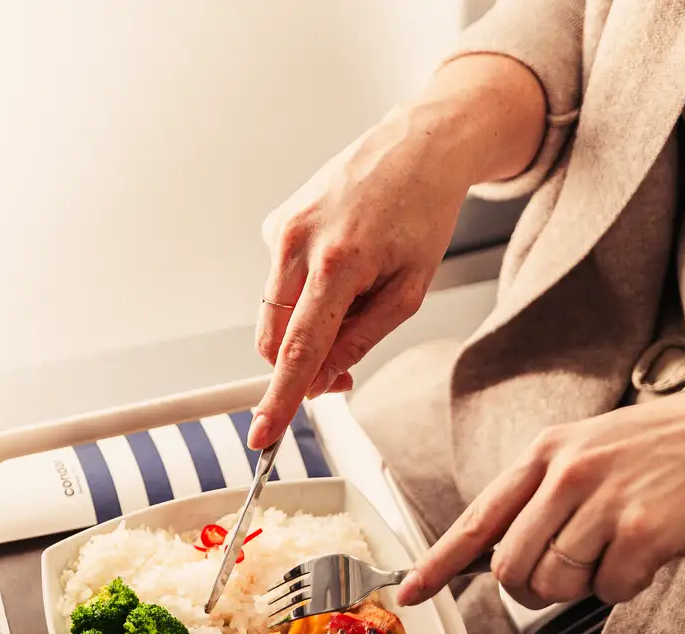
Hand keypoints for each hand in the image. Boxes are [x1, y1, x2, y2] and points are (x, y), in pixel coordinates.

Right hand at [247, 55, 546, 448]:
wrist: (417, 145)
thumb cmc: (422, 213)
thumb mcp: (409, 291)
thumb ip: (360, 340)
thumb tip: (320, 380)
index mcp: (339, 262)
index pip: (300, 349)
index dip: (280, 398)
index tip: (262, 436)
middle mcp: (298, 242)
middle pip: (275, 340)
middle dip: (300, 367)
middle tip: (343, 371)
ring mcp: (281, 229)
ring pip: (273, 316)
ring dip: (305, 329)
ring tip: (354, 300)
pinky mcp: (276, 223)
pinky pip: (279, 284)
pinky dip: (305, 293)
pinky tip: (340, 263)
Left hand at [398, 387, 684, 608]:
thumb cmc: (673, 451)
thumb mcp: (596, 451)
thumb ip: (545, 493)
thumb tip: (499, 553)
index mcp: (547, 452)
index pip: (477, 519)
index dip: (438, 564)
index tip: (410, 592)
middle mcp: (566, 471)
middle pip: (511, 568)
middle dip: (536, 587)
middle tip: (576, 570)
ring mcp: (603, 499)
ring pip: (555, 584)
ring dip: (586, 586)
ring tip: (620, 550)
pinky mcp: (642, 529)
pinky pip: (610, 591)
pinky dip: (629, 586)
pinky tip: (653, 551)